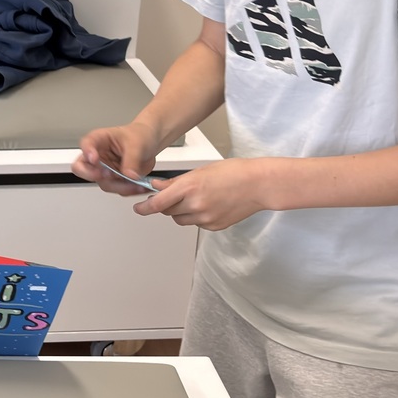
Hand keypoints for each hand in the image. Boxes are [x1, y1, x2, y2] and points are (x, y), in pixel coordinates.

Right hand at [72, 122, 159, 195]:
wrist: (149, 143)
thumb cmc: (138, 135)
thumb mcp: (136, 144)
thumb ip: (131, 159)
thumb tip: (129, 175)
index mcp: (99, 140)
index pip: (86, 144)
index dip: (87, 152)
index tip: (94, 159)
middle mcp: (98, 156)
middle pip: (82, 169)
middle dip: (92, 175)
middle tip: (107, 175)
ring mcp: (105, 170)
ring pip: (104, 183)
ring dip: (120, 186)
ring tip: (136, 184)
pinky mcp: (115, 180)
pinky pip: (118, 189)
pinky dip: (129, 190)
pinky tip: (139, 186)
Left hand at [132, 158, 274, 230]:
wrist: (258, 185)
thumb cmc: (233, 172)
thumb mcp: (200, 171)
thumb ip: (176, 182)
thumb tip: (158, 186)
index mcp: (189, 187)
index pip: (158, 204)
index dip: (145, 208)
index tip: (138, 208)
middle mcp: (195, 205)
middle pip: (168, 212)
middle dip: (166, 205)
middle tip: (174, 196)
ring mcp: (206, 218)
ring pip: (181, 219)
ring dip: (180, 212)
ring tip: (196, 198)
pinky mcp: (214, 226)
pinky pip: (196, 224)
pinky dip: (196, 216)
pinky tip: (209, 204)